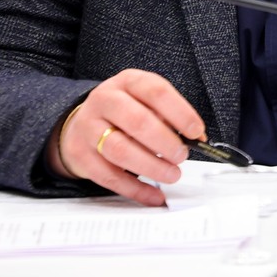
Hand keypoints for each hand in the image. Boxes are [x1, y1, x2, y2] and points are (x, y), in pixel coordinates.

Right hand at [49, 69, 204, 204]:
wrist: (81, 121)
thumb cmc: (123, 111)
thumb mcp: (145, 100)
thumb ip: (169, 116)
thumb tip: (196, 138)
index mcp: (128, 82)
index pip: (156, 92)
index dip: (180, 113)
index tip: (196, 131)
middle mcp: (105, 100)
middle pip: (137, 121)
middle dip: (165, 142)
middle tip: (182, 156)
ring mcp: (88, 127)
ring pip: (120, 150)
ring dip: (151, 166)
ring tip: (172, 174)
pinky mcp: (80, 155)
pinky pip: (109, 176)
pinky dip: (135, 189)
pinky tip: (153, 194)